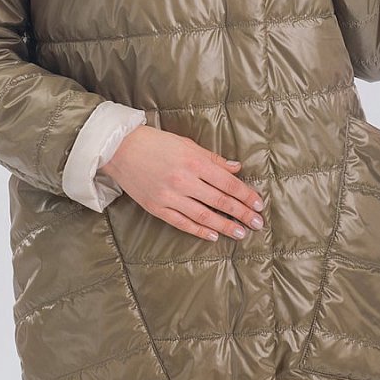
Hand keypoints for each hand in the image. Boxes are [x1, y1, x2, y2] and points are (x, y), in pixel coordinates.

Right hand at [100, 126, 264, 241]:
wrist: (121, 150)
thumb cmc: (157, 143)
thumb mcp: (187, 144)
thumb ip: (213, 159)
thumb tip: (236, 168)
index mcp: (194, 162)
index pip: (227, 183)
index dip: (245, 195)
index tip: (259, 205)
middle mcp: (184, 181)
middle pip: (220, 201)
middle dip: (241, 213)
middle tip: (258, 224)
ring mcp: (169, 196)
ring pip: (203, 216)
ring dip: (224, 226)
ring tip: (240, 233)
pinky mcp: (156, 208)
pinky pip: (182, 223)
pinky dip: (198, 231)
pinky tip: (212, 236)